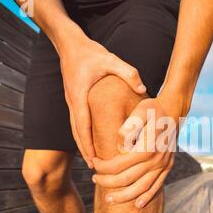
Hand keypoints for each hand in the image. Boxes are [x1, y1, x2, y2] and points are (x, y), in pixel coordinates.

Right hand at [58, 33, 146, 167]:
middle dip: (85, 151)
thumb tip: (143, 88)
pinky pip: (77, 122)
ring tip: (93, 161)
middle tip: (94, 168)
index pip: (82, 125)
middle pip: (77, 132)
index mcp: (79, 96)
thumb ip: (128, 73)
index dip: (87, 145)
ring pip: (75, 129)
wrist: (70, 44)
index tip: (93, 160)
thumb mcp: (110, 60)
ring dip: (83, 145)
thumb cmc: (90, 53)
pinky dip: (83, 135)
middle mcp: (72, 102)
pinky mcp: (74, 100)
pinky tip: (91, 142)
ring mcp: (71, 102)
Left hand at [92, 92, 184, 207]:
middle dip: (108, 182)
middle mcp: (156, 160)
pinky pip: (157, 186)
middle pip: (127, 179)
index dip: (103, 167)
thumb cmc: (153, 109)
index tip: (93, 163)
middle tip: (94, 180)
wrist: (174, 110)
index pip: (119, 164)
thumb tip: (119, 146)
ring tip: (109, 199)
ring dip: (124, 196)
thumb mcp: (139, 110)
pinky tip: (137, 204)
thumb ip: (128, 127)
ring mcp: (163, 165)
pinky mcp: (168, 167)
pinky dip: (148, 197)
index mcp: (147, 148)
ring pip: (142, 188)